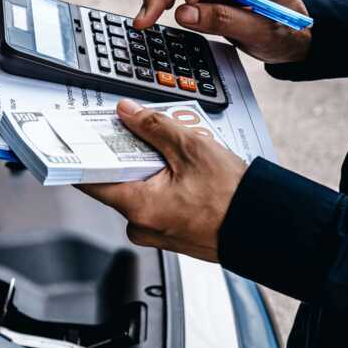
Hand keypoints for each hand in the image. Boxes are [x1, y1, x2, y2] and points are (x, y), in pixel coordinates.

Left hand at [77, 99, 247, 261]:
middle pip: (116, 182)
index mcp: (138, 206)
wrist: (264, 226)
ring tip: (173, 154)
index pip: (90, 180)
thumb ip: (153, 127)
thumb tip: (127, 113)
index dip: (85, 156)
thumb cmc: (234, 198)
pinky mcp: (170, 234)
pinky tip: (183, 173)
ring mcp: (155, 233)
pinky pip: (155, 204)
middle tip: (140, 135)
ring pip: (138, 192)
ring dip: (149, 170)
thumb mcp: (192, 149)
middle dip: (126, 156)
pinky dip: (162, 186)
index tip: (83, 138)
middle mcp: (141, 225)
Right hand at [136, 0, 311, 64]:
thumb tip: (182, 14)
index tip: (189, 0)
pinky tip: (151, 22)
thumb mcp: (265, 30)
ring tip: (143, 22)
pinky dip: (156, 5)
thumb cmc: (286, 32)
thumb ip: (225, 21)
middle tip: (146, 19)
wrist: (292, 42)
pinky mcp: (198, 2)